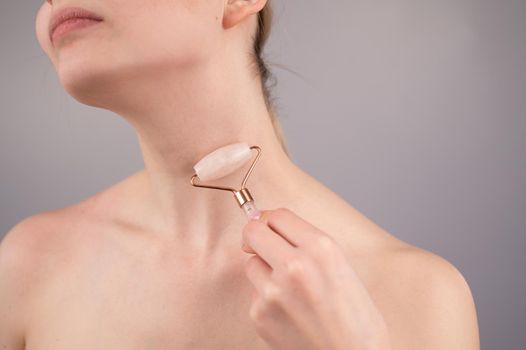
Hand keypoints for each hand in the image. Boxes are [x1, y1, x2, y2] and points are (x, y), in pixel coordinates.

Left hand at [241, 207, 391, 349]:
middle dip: (256, 237)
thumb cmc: (356, 319)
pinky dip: (266, 299)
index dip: (272, 220)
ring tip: (288, 289)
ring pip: (251, 263)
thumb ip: (308, 244)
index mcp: (321, 248)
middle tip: (264, 246)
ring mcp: (274, 292)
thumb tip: (272, 225)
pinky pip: (254, 294)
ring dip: (264, 270)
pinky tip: (289, 312)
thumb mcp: (341, 266)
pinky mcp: (260, 315)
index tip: (272, 227)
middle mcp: (295, 265)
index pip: (278, 215)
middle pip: (253, 231)